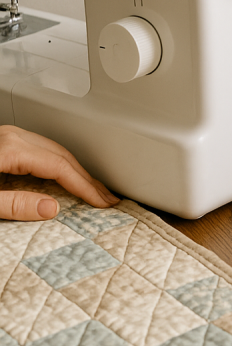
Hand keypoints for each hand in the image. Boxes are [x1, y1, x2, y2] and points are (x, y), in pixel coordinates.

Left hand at [0, 125, 118, 220]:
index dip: (84, 186)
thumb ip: (14, 205)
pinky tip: (69, 177)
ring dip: (77, 171)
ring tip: (94, 190)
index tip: (100, 202)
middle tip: (107, 198)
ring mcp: (10, 137)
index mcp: (10, 149)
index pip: (59, 167)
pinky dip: (62, 165)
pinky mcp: (6, 142)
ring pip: (56, 151)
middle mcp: (13, 138)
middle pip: (63, 156)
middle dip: (88, 180)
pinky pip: (44, 150)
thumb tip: (51, 208)